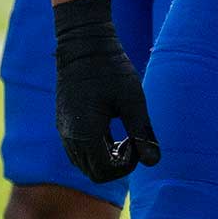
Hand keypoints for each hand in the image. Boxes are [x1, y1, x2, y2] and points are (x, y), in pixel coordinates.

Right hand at [53, 0, 157, 181]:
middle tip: (132, 141)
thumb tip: (153, 163)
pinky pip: (79, 152)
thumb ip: (142, 133)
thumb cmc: (111, 69)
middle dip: (117, 166)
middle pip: (94, 173)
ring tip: (124, 137)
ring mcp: (64, 131)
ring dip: (106, 160)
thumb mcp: (133, 100)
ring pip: (85, 164)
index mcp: (85, 132)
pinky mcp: (64, 124)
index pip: (104, 172)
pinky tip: (111, 131)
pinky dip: (97, 151)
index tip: (136, 141)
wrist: (83, 44)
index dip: (126, 165)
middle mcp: (69, 136)